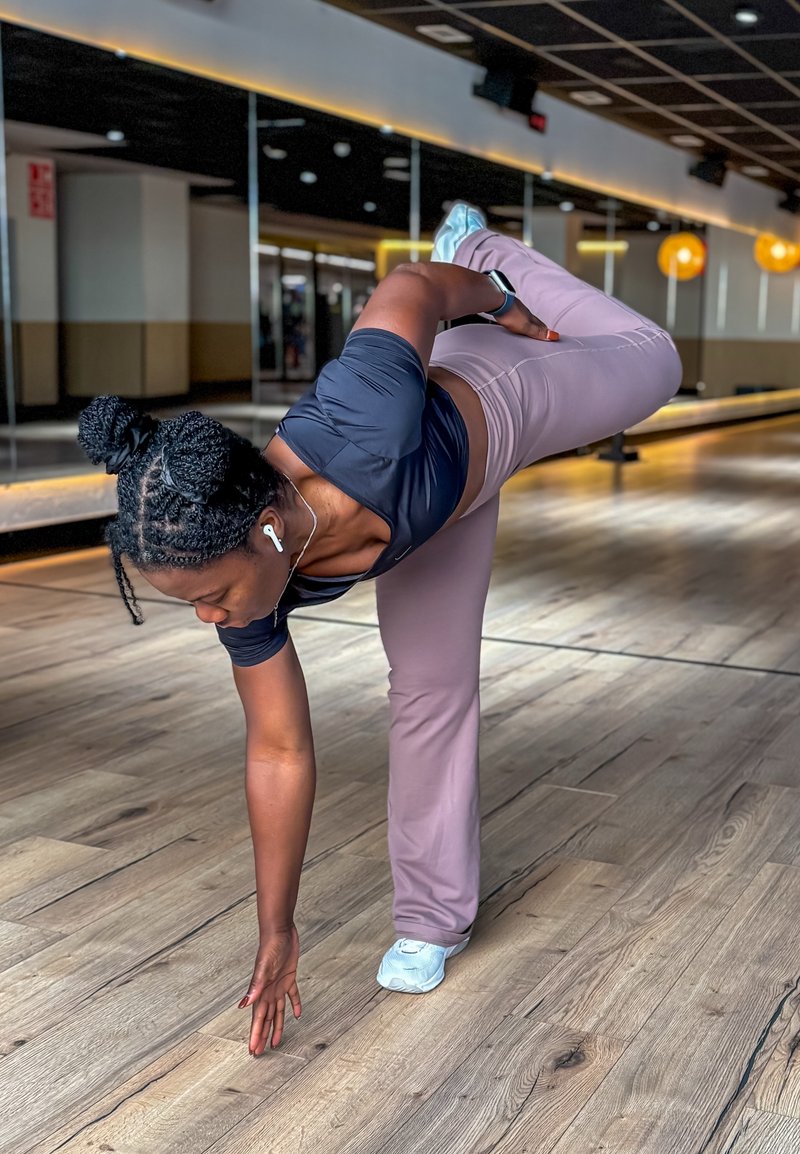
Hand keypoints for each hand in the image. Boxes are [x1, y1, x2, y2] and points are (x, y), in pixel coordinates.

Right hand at [238, 925, 300, 1053]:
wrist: (280, 930)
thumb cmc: (270, 947)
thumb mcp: (263, 968)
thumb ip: (255, 987)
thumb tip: (243, 1005)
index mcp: (261, 992)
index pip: (257, 1019)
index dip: (255, 1035)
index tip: (253, 1051)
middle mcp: (268, 991)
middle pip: (265, 1019)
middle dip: (262, 1035)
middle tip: (259, 1052)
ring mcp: (278, 985)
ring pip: (277, 1011)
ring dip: (276, 1026)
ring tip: (276, 1041)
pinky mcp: (289, 977)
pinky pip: (292, 995)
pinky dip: (294, 1005)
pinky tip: (297, 1014)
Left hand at [495, 296, 558, 341]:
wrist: (498, 302)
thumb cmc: (511, 314)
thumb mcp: (526, 327)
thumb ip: (537, 332)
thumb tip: (553, 335)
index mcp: (530, 317)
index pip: (540, 325)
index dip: (545, 330)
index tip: (550, 334)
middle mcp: (524, 312)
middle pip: (533, 320)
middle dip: (539, 325)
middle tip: (543, 329)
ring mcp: (515, 309)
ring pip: (524, 317)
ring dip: (528, 322)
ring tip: (529, 326)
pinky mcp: (506, 308)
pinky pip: (514, 315)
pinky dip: (517, 319)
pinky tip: (514, 320)